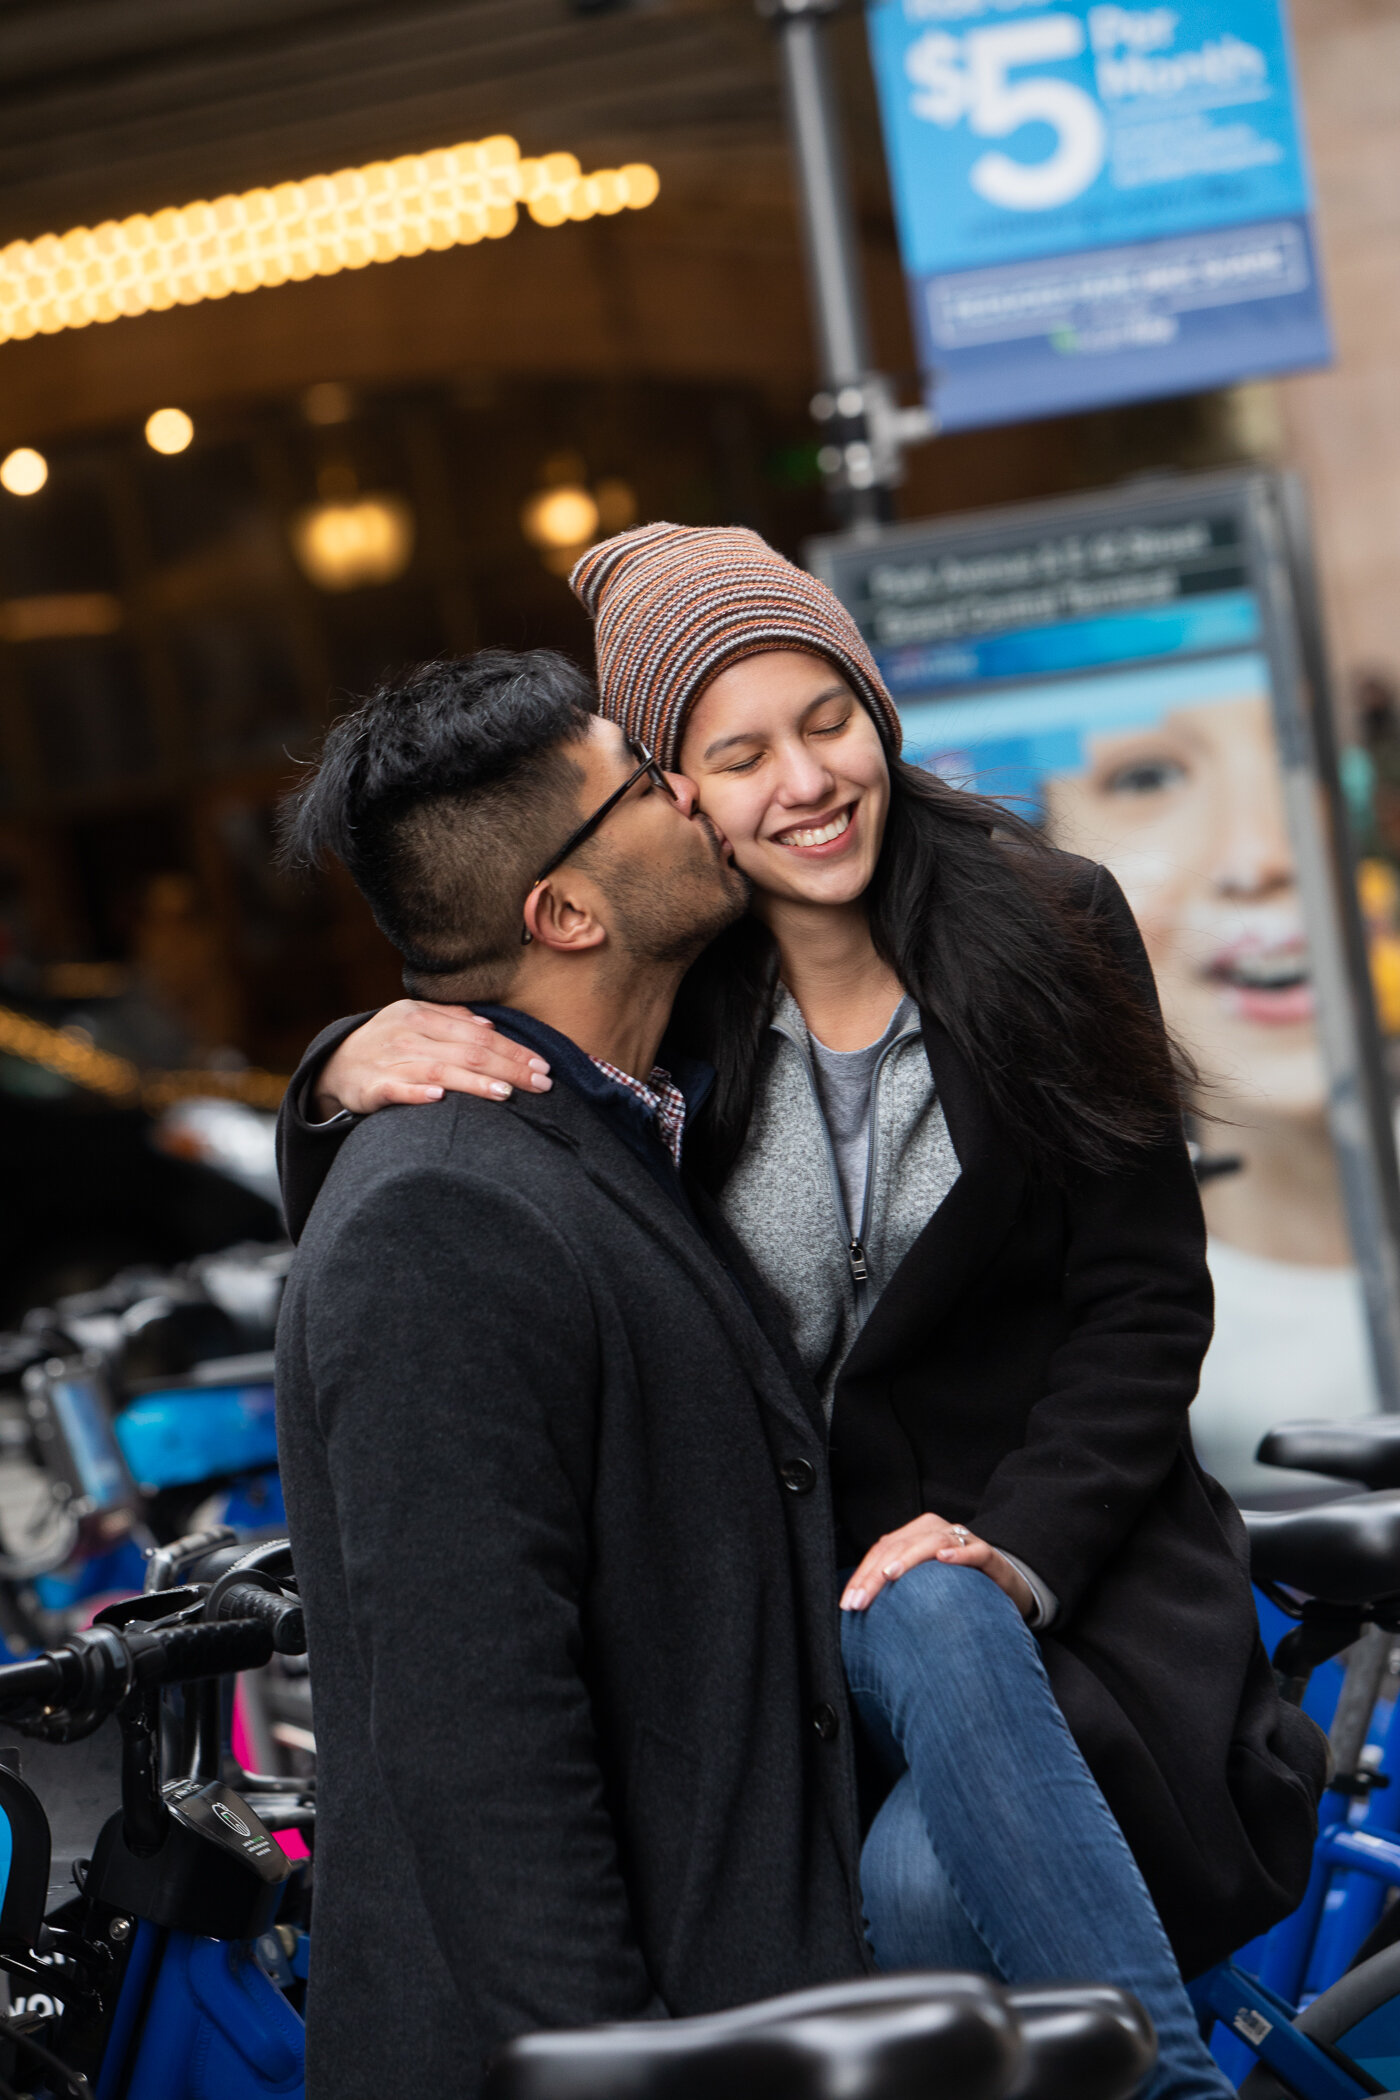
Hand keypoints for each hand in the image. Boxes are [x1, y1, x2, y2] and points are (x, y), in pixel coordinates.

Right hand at [311, 1001, 552, 1116]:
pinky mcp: (371, 1088)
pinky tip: (440, 1098)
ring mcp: (388, 1062)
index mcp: (420, 1015)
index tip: (542, 1065)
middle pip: (467, 1051)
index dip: (513, 1050)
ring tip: (507, 1093)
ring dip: (474, 1083)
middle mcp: (407, 1035)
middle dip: (508, 1068)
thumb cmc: (387, 1043)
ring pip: (439, 1070)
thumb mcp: (415, 1020)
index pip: (477, 1034)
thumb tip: (491, 1027)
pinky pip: (397, 1090)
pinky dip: (418, 1094)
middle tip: (541, 1084)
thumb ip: (452, 1019)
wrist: (334, 1064)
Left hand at [839, 1514, 1034, 1620]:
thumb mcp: (922, 1583)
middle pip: (900, 1545)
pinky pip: (974, 1550)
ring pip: (931, 1542)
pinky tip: (944, 1560)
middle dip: (875, 1574)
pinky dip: (959, 1553)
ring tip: (890, 1575)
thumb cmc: (956, 1585)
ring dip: (909, 1558)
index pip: (882, 1549)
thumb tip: (857, 1607)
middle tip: (860, 1601)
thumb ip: (896, 1586)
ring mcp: (962, 1539)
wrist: (1003, 1584)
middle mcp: (936, 1529)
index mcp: (916, 1533)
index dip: (863, 1575)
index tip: (848, 1603)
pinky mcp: (987, 1554)